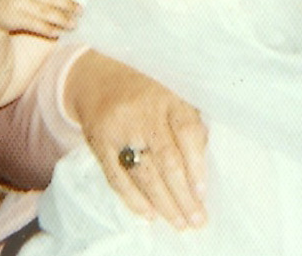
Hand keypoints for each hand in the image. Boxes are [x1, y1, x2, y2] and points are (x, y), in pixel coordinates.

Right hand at [65, 50, 207, 228]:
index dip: (196, 164)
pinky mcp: (99, 143)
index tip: (203, 192)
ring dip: (163, 203)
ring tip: (179, 222)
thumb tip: (202, 161)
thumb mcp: (172, 92)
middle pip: (166, 159)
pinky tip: (149, 214)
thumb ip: (188, 121)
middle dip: (183, 194)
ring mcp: (119, 129)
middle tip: (196, 219)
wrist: (98, 80)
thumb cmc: (145, 91)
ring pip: (144, 173)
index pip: (186, 131)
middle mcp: (143, 112)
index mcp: (168, 96)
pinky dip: (133, 199)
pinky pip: (117, 178)